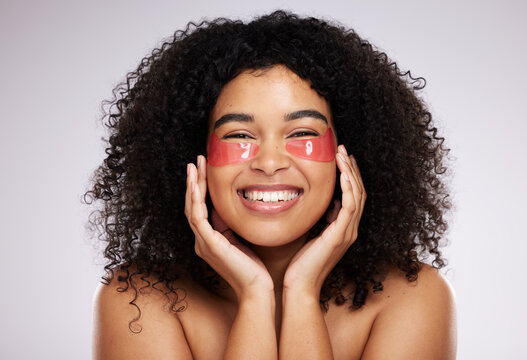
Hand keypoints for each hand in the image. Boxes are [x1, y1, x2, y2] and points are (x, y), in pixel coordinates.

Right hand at [184, 155, 273, 300]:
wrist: (257, 289)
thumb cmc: (254, 268)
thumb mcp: (242, 239)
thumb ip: (232, 224)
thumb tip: (229, 206)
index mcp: (209, 240)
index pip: (201, 209)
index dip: (201, 188)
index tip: (204, 169)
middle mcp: (202, 241)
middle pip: (192, 205)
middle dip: (194, 182)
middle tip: (195, 161)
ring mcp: (203, 243)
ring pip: (192, 208)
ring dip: (193, 185)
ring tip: (194, 166)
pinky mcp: (209, 244)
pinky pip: (197, 217)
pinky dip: (195, 199)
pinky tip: (196, 184)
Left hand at [283, 145, 365, 296]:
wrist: (299, 285)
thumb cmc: (302, 263)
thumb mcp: (315, 234)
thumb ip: (325, 219)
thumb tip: (331, 203)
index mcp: (344, 229)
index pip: (353, 196)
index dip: (350, 176)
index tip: (342, 158)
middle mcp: (350, 229)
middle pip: (358, 192)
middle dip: (352, 169)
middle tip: (343, 150)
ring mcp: (347, 232)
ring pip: (357, 196)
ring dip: (350, 173)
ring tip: (342, 154)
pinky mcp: (340, 235)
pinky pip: (350, 206)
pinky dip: (348, 187)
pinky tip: (343, 173)